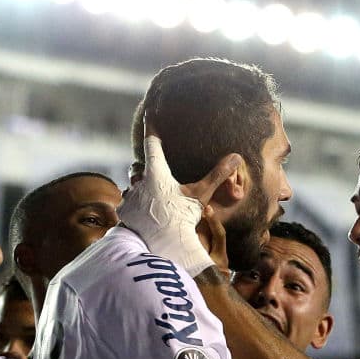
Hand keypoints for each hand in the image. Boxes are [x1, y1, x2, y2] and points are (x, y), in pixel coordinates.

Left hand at [120, 131, 240, 276]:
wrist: (164, 245)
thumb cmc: (183, 218)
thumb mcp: (201, 194)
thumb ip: (217, 175)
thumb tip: (236, 156)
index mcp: (156, 173)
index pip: (152, 143)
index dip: (151, 127)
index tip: (148, 113)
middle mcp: (138, 182)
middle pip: (138, 168)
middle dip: (144, 170)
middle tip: (153, 175)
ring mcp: (129, 198)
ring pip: (132, 188)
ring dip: (140, 191)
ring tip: (151, 201)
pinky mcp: (124, 213)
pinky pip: (128, 206)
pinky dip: (135, 209)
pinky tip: (144, 217)